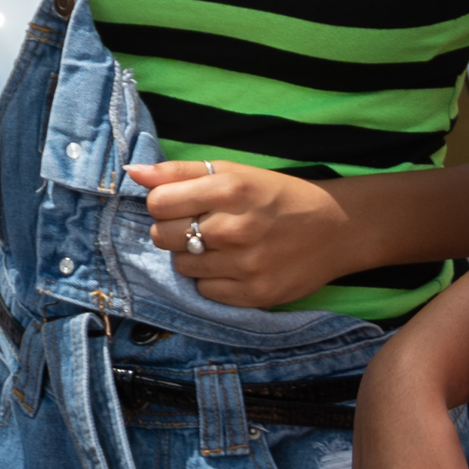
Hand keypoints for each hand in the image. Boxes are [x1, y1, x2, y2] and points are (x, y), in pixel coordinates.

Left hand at [130, 157, 358, 308]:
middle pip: (162, 236)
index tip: (181, 204)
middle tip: (199, 225)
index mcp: (230, 188)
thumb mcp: (233, 172)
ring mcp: (246, 265)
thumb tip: (132, 173)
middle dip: (172, 230)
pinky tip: (234, 266)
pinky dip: (212, 281)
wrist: (336, 229)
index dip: (163, 204)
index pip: (158, 202)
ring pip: (182, 266)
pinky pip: (205, 292)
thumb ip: (179, 172)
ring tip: (220, 246)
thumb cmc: (277, 196)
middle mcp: (236, 227)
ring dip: (193, 256)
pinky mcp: (256, 295)